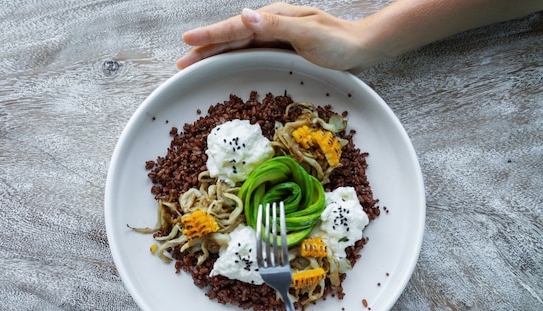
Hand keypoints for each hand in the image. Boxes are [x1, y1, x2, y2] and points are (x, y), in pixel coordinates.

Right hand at [177, 3, 385, 72]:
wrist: (361, 48)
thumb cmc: (338, 43)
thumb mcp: (309, 33)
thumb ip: (277, 25)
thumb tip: (245, 15)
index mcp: (274, 18)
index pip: (235, 27)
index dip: (210, 34)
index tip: (187, 40)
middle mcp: (271, 25)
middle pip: (231, 37)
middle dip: (205, 47)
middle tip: (181, 61)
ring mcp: (274, 37)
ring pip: (237, 45)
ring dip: (214, 53)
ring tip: (194, 63)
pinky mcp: (280, 49)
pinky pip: (249, 53)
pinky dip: (232, 58)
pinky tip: (224, 63)